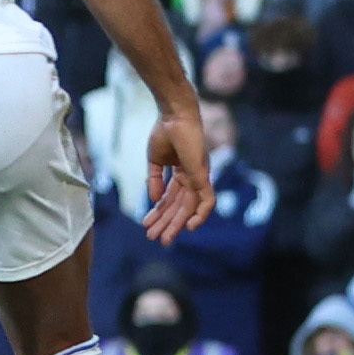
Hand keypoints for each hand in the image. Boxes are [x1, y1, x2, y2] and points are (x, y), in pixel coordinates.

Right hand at [140, 98, 214, 242]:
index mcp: (181, 173)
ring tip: (164, 238)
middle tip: (153, 239)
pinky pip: (207, 200)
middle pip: (179, 207)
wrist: (173, 115)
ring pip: (189, 208)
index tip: (146, 225)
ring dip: (177, 224)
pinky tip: (190, 227)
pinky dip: (201, 215)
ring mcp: (199, 178)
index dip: (158, 213)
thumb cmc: (165, 131)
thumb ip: (155, 180)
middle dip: (166, 223)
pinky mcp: (203, 176)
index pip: (170, 199)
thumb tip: (153, 200)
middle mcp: (192, 178)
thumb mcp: (155, 161)